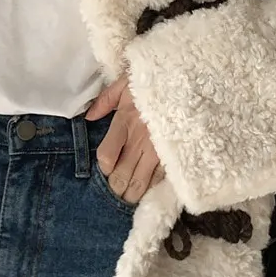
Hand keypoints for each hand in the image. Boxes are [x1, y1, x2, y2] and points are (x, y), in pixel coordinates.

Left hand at [86, 74, 163, 203]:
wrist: (186, 77)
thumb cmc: (153, 80)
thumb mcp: (125, 83)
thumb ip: (105, 101)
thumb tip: (88, 118)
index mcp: (125, 122)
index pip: (107, 157)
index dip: (104, 168)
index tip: (105, 169)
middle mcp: (140, 140)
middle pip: (122, 175)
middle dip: (116, 188)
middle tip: (114, 193)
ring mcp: (159, 150)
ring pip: (141, 182)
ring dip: (132, 193)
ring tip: (128, 199)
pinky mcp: (175, 154)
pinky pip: (161, 178)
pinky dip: (153, 187)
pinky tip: (149, 192)